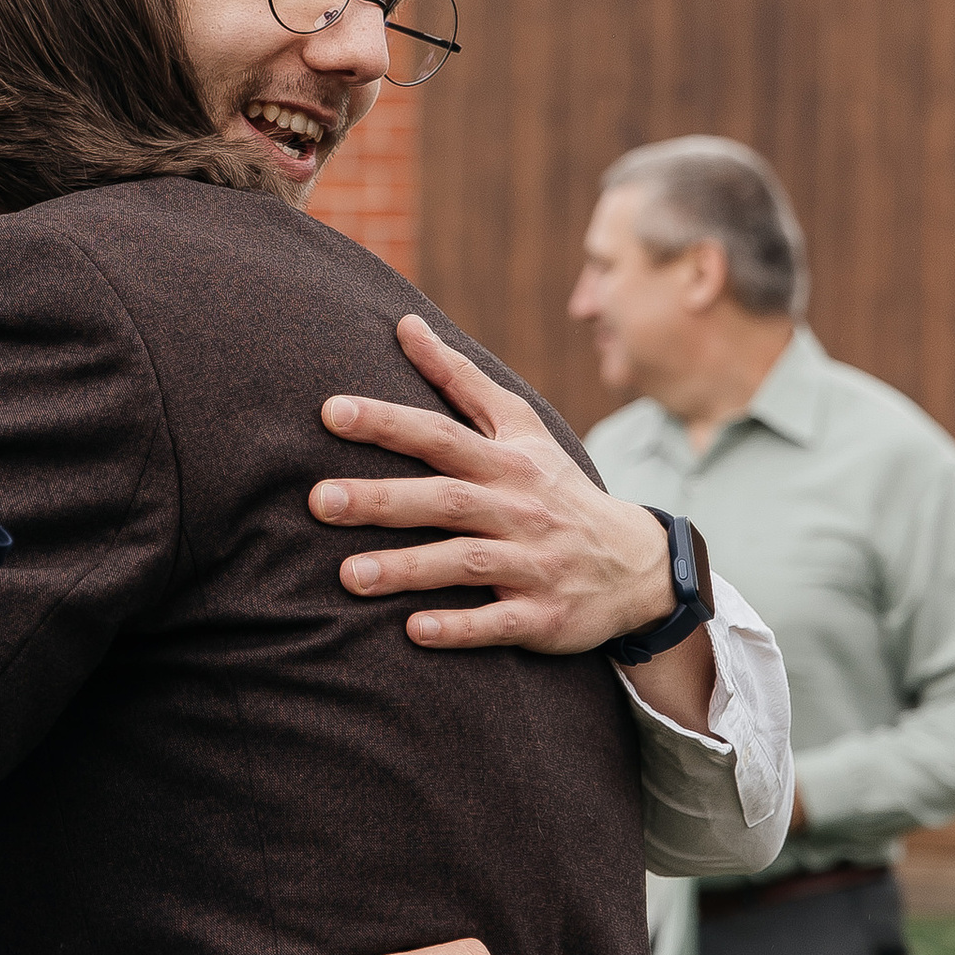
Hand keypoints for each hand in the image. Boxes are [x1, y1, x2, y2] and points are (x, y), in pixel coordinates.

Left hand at [315, 315, 680, 657]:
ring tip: (348, 576)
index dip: (387, 422)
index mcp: (506, 462)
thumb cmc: (556, 489)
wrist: (636, 565)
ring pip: (467, 563)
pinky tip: (414, 632)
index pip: (440, 435)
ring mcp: (533, 564)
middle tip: (318, 500)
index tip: (331, 412)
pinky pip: (499, 622)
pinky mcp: (543, 616)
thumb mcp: (521, 429)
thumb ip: (461, 379)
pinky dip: (460, 628)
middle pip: (444, 499)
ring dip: (408, 569)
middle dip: (381, 500)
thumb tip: (405, 323)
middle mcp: (518, 509)